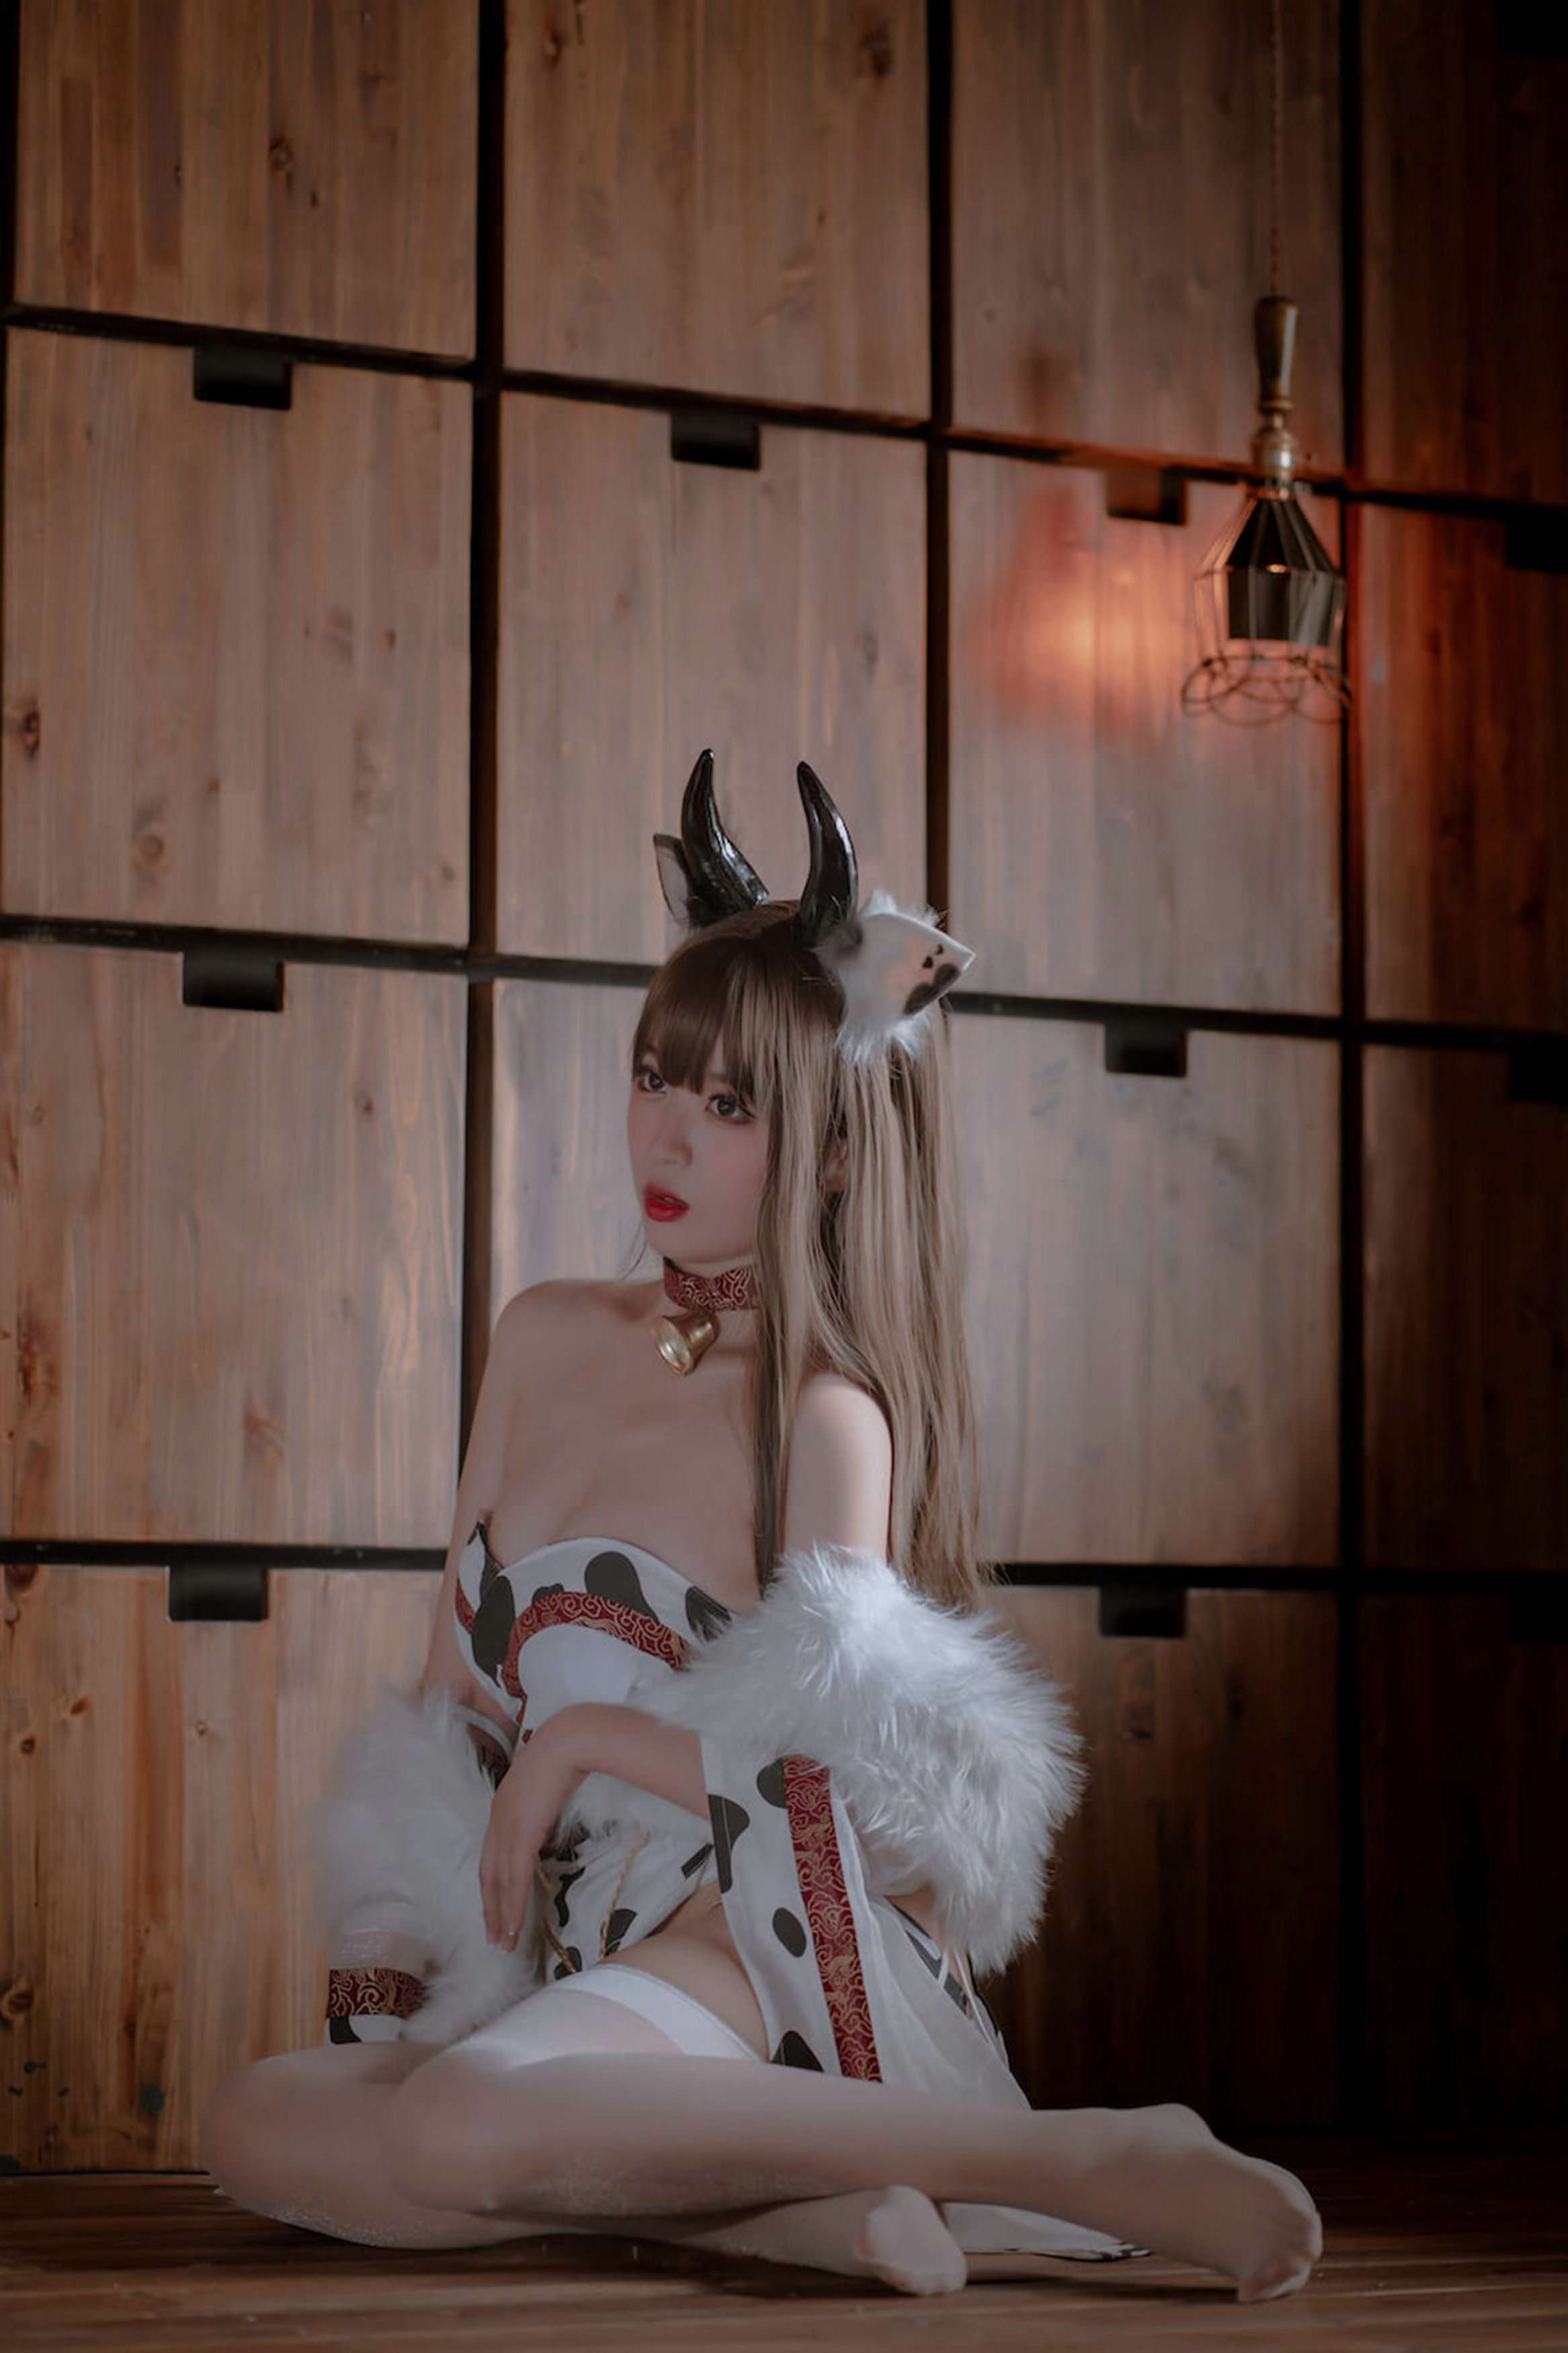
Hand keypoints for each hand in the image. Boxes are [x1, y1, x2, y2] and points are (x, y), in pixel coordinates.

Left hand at [479, 1716, 583, 1951]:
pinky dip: (513, 1905)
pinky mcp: (521, 1835)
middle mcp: (497, 1820)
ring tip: (504, 1942)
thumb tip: (543, 1824)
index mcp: (501, 1808)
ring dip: (501, 1915)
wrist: (569, 1741)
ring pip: (499, 1883)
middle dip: (490, 1909)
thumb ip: (537, 1807)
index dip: (491, 1887)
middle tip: (494, 1938)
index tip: (494, 1910)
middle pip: (488, 1876)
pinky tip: (515, 1925)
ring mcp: (507, 1828)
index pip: (490, 1858)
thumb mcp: (544, 1785)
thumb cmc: (564, 1756)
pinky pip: (515, 1879)